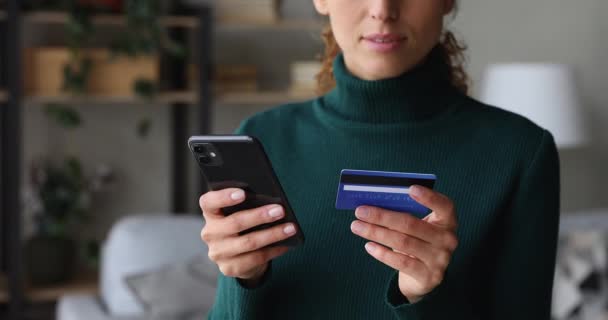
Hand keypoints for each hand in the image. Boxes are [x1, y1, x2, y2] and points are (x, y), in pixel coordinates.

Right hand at [199, 188, 296, 283]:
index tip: (243, 193)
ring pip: (248, 242)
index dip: (223, 197)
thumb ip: (249, 205)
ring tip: (290, 228)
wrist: (238, 256)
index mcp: (211, 214)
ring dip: (272, 234)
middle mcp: (210, 233)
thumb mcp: (240, 213)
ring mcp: (218, 253)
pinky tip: (286, 244)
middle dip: (260, 216)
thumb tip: (272, 203)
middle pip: (234, 223)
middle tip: (280, 210)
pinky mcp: (229, 268)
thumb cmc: (243, 225)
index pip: (208, 202)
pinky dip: (274, 250)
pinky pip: (255, 258)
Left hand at [350, 185, 458, 302]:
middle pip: (411, 224)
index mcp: (447, 221)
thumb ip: (405, 214)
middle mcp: (448, 239)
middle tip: (360, 211)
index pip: (445, 206)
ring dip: (376, 233)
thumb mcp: (418, 227)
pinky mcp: (428, 276)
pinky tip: (368, 246)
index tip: (410, 188)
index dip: (429, 197)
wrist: (424, 277)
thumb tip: (373, 204)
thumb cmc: (417, 242)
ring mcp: (440, 259)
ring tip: (356, 226)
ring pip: (402, 242)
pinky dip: (382, 253)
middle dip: (382, 216)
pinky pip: (401, 262)